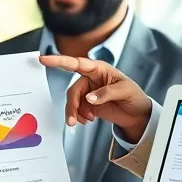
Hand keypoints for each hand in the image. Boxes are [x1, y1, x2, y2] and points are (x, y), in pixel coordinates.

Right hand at [38, 54, 152, 143]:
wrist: (138, 115)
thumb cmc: (134, 96)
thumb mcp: (125, 91)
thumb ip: (106, 93)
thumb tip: (89, 98)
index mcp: (99, 69)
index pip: (77, 63)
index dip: (59, 61)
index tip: (43, 59)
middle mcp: (91, 79)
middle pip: (73, 90)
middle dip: (72, 105)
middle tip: (73, 120)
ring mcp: (88, 92)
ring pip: (73, 101)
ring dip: (75, 113)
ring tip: (85, 121)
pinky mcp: (88, 104)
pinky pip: (76, 110)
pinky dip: (80, 117)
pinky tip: (89, 120)